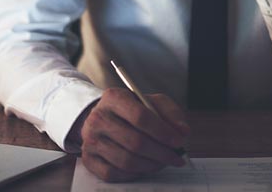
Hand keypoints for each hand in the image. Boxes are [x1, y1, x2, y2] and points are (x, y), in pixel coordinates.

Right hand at [71, 88, 189, 181]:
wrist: (104, 116)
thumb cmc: (133, 110)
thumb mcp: (152, 102)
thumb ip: (170, 113)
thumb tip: (182, 131)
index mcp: (114, 97)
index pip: (141, 117)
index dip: (163, 132)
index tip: (179, 141)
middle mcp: (98, 117)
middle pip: (135, 142)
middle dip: (161, 153)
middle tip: (176, 158)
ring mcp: (90, 139)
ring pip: (126, 161)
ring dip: (150, 165)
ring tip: (163, 162)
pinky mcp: (88, 158)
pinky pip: (113, 173)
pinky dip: (133, 174)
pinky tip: (144, 167)